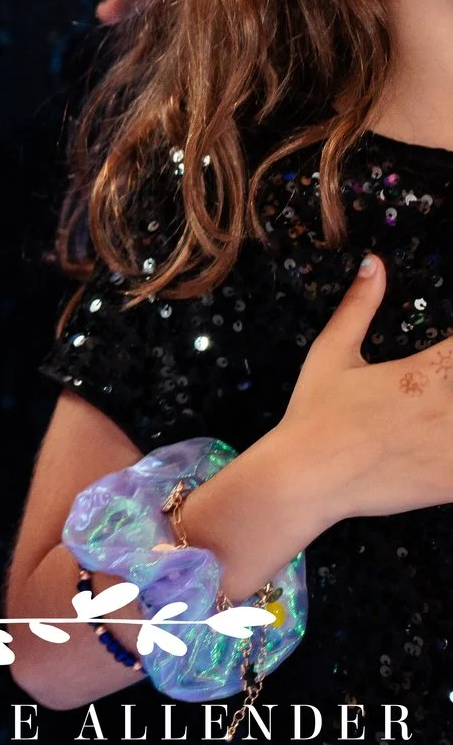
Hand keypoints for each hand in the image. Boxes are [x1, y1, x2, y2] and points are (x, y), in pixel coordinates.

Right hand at [272, 257, 452, 526]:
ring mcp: (452, 447)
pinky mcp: (451, 482)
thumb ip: (359, 307)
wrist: (305, 477)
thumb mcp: (330, 353)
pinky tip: (443, 445)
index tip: (450, 355)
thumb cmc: (314, 412)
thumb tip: (374, 262)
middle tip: (441, 390)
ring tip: (443, 415)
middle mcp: (447, 407)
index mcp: (425, 372)